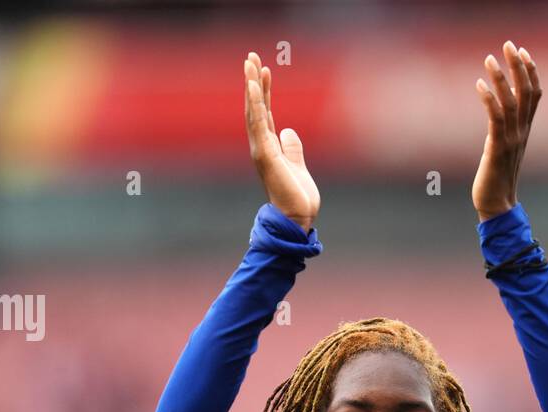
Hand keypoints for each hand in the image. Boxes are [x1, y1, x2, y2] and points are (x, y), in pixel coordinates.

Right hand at [244, 51, 319, 232]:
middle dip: (252, 81)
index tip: (263, 70)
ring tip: (250, 64)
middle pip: (255, 108)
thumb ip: (293, 149)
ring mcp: (261, 150)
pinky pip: (258, 124)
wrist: (298, 218)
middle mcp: (261, 147)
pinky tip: (253, 87)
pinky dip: (254, 104)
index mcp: (269, 148)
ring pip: (253, 112)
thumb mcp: (298, 166)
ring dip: (251, 87)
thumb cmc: (298, 198)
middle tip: (251, 56)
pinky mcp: (266, 155)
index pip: (264, 113)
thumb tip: (288, 132)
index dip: (262, 91)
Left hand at [472, 40, 540, 222]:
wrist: (498, 205)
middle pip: (526, 92)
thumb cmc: (497, 178)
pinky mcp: (497, 149)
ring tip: (489, 58)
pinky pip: (496, 119)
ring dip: (501, 78)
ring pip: (511, 102)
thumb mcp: (503, 148)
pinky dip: (489, 100)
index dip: (531, 72)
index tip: (523, 52)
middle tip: (509, 44)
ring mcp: (511, 141)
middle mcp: (521, 132)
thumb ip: (504, 129)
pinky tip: (479, 85)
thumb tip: (499, 109)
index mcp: (525, 131)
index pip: (534, 95)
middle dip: (518, 66)